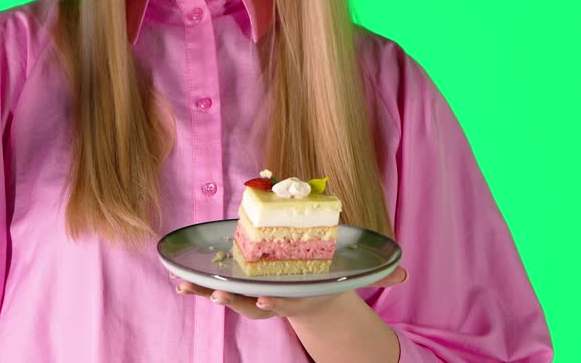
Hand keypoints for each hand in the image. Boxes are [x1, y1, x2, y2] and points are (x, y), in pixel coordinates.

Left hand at [169, 266, 408, 319]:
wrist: (312, 295)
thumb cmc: (329, 278)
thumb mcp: (351, 276)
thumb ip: (376, 275)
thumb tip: (404, 273)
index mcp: (298, 297)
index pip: (285, 304)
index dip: (273, 303)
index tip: (261, 300)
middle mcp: (274, 300)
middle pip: (250, 306)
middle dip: (233, 302)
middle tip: (216, 296)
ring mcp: (253, 297)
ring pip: (228, 299)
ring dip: (205, 293)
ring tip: (184, 287)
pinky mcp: (239, 289)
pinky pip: (215, 288)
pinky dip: (196, 286)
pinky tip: (177, 279)